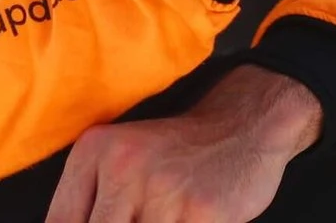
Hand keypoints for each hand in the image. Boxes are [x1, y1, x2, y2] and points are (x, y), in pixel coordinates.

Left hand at [44, 65, 320, 222]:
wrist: (246, 122)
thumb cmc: (177, 152)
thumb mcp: (121, 159)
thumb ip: (89, 202)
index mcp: (94, 151)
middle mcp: (122, 166)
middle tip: (143, 220)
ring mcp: (162, 190)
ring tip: (165, 216)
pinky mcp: (199, 212)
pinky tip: (186, 219)